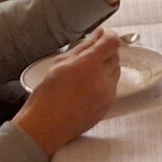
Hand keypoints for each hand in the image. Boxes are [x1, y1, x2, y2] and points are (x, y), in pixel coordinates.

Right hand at [12, 29, 122, 155]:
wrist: (46, 125)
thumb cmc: (47, 96)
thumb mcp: (60, 63)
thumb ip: (82, 48)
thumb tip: (96, 36)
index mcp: (89, 65)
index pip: (112, 42)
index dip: (108, 36)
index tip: (103, 35)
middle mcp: (102, 79)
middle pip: (115, 56)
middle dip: (105, 51)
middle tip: (90, 54)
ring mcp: (107, 93)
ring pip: (115, 71)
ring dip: (105, 66)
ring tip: (85, 73)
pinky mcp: (108, 105)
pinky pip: (112, 86)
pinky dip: (104, 82)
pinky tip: (87, 86)